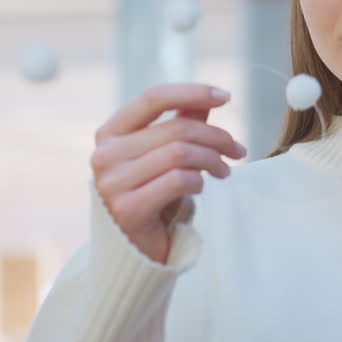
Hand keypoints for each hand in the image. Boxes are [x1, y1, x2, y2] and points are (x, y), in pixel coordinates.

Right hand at [91, 83, 247, 264]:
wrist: (134, 249)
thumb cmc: (151, 195)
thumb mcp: (164, 155)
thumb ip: (181, 124)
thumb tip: (211, 98)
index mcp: (110, 133)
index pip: (154, 98)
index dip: (192, 92)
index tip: (226, 97)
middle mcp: (105, 154)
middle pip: (176, 129)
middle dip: (216, 137)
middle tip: (236, 150)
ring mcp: (112, 182)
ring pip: (180, 154)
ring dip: (212, 160)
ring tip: (225, 171)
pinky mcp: (127, 209)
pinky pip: (178, 181)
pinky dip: (198, 181)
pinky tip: (201, 187)